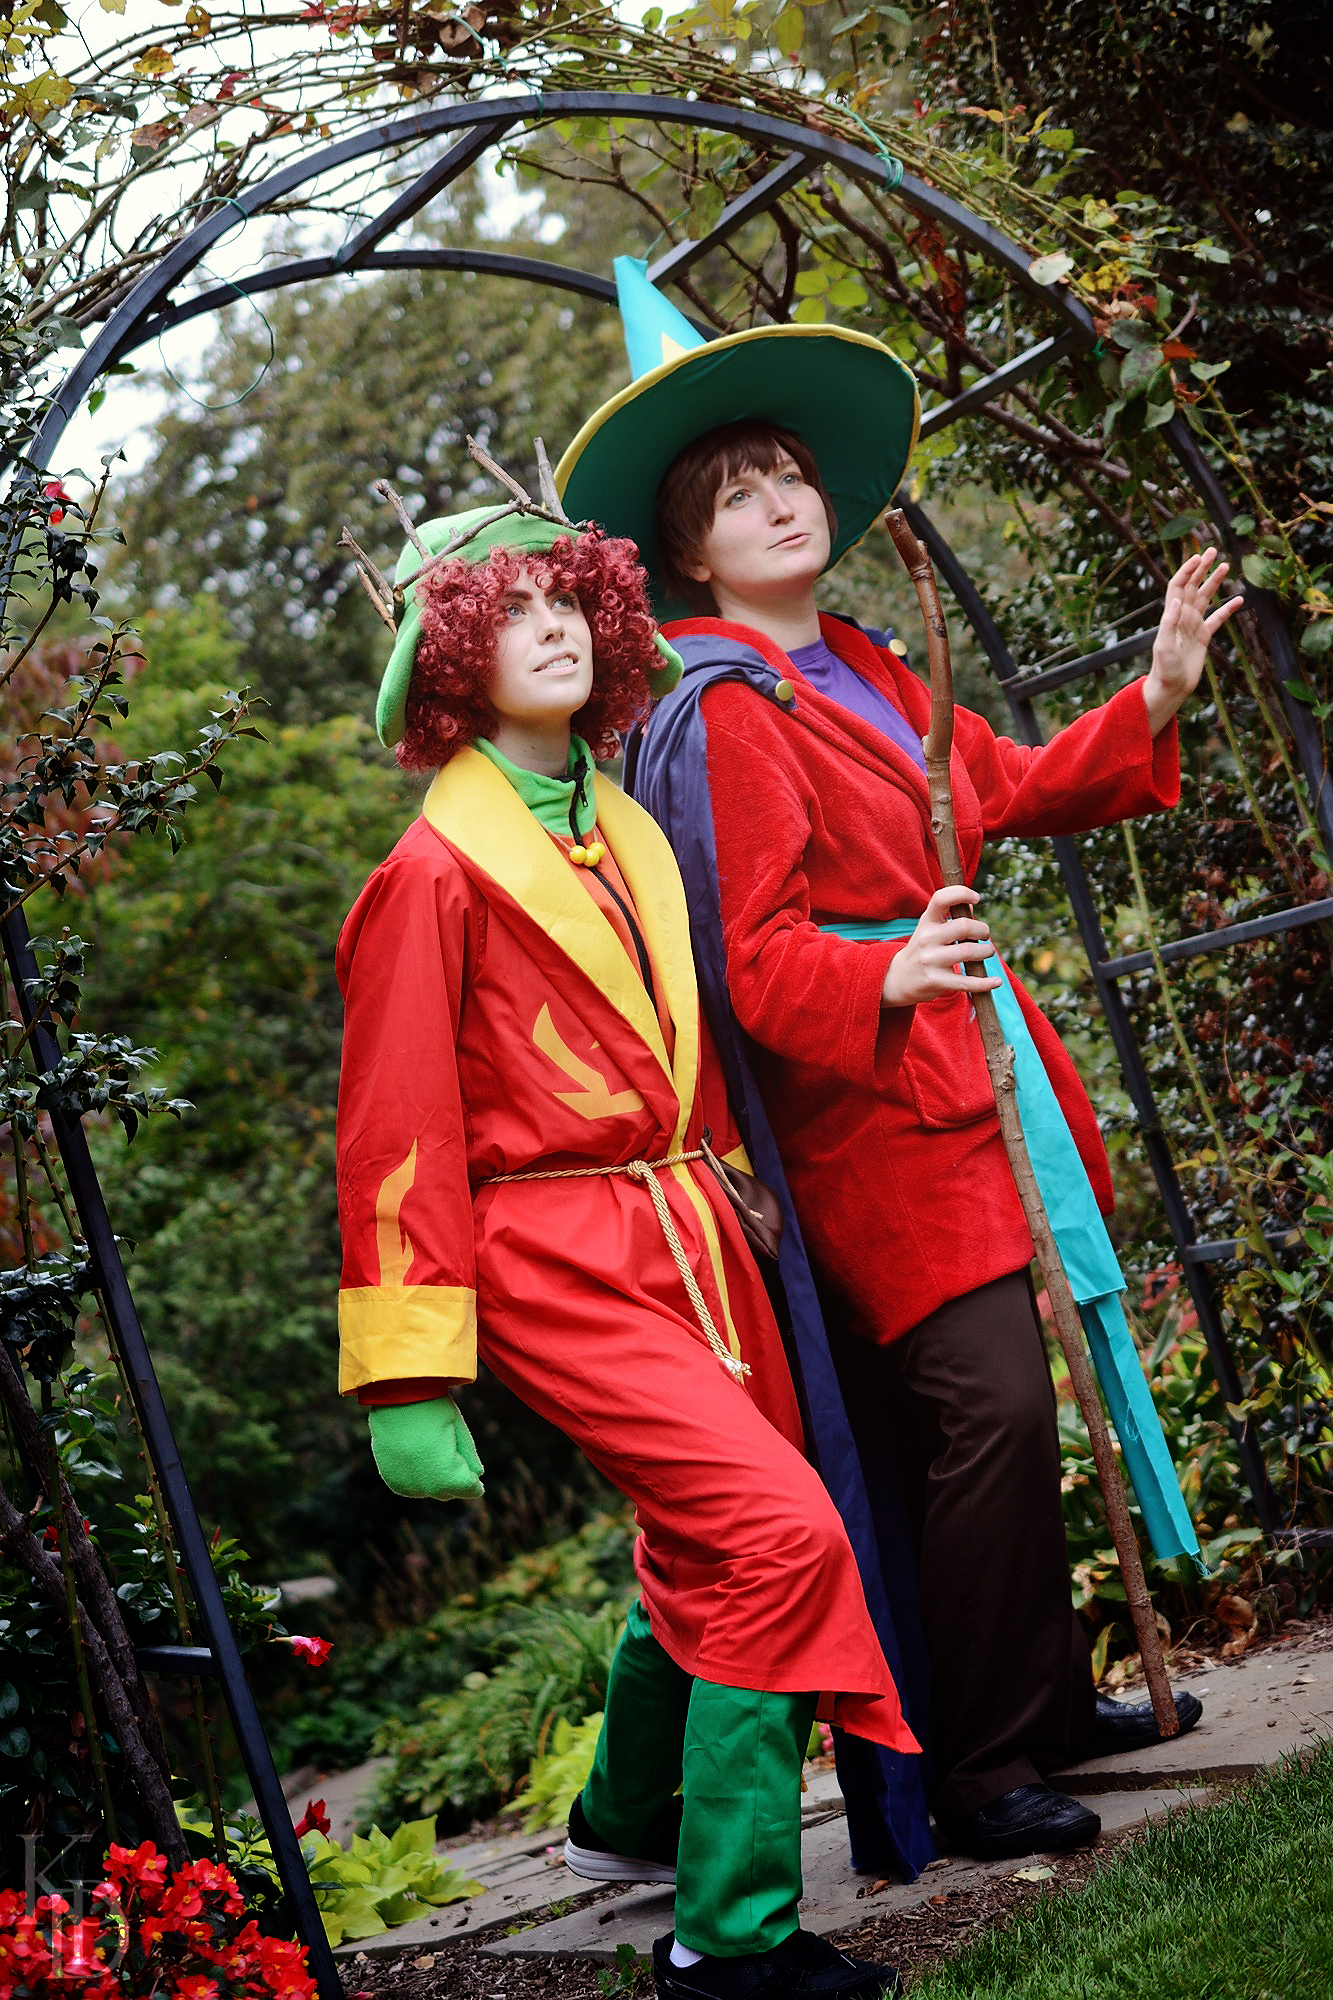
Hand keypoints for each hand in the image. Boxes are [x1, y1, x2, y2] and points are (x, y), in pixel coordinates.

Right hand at [368, 1397, 483, 1501]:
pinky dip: (417, 1477)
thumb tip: (477, 1473)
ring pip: (429, 1490)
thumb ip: (469, 1455)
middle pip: (448, 1492)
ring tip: (432, 1450)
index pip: (469, 1490)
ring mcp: (406, 1483)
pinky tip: (418, 1456)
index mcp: (447, 1475)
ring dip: (435, 1479)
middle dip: (454, 1480)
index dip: (475, 1483)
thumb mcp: (457, 1427)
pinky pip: (410, 1486)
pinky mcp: (390, 1478)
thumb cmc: (431, 1407)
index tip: (475, 1474)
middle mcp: (426, 1486)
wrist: (393, 1395)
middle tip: (452, 1453)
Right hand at [881, 886, 1002, 1007]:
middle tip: (984, 936)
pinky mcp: (935, 980)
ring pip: (968, 952)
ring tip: (986, 953)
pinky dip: (985, 983)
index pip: (941, 898)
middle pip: (964, 926)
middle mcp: (927, 938)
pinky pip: (966, 982)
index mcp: (927, 921)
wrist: (899, 978)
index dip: (961, 893)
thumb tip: (972, 902)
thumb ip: (949, 915)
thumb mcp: (930, 928)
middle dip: (982, 930)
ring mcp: (930, 960)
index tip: (977, 898)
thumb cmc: (923, 949)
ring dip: (986, 952)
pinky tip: (996, 982)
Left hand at [1142, 548, 1243, 736]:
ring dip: (1215, 582)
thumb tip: (1178, 599)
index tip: (1200, 557)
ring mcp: (1193, 626)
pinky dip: (1228, 609)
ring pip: (1206, 598)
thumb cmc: (1165, 670)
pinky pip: (1217, 619)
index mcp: (1172, 616)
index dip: (1187, 570)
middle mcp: (1182, 617)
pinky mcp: (1203, 637)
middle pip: (1193, 586)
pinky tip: (1240, 599)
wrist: (1171, 689)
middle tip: (1214, 550)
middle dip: (1202, 568)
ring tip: (1226, 566)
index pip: (1178, 586)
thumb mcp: (1164, 647)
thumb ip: (1169, 623)